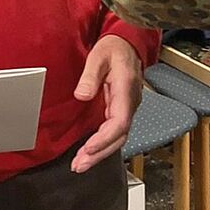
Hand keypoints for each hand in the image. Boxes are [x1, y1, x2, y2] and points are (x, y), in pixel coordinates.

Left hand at [71, 34, 142, 172]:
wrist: (128, 44)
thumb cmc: (114, 48)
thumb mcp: (98, 56)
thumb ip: (90, 76)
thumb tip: (82, 95)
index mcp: (126, 91)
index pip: (119, 123)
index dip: (104, 139)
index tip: (89, 149)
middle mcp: (130, 104)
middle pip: (119, 137)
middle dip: (99, 153)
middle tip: (79, 165)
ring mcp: (127, 108)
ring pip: (117, 137)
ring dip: (100, 153)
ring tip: (80, 164)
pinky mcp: (121, 110)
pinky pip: (114, 132)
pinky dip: (102, 144)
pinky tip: (89, 152)